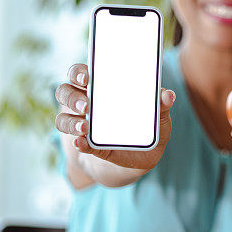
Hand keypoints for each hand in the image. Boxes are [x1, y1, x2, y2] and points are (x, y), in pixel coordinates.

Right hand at [54, 63, 175, 171]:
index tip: (86, 78)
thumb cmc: (148, 128)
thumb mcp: (159, 117)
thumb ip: (161, 105)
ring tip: (86, 127)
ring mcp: (81, 123)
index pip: (82, 73)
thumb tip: (167, 95)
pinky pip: (75, 141)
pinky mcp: (85, 145)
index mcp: (102, 88)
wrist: (141, 157)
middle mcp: (86, 102)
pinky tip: (82, 142)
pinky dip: (78, 142)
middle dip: (72, 97)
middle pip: (65, 92)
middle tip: (87, 105)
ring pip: (63, 118)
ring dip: (71, 122)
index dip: (79, 73)